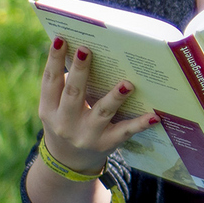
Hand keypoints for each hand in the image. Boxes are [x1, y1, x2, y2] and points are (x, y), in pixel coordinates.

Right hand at [37, 37, 158, 174]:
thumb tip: (87, 52)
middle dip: (80, 72)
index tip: (61, 39)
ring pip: (101, 112)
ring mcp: (86, 134)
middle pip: (73, 93)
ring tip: (127, 84)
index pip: (50, 81)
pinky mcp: (106, 143)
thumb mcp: (56, 107)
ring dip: (114, 98)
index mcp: (49, 108)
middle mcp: (65, 122)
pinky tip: (154, 116)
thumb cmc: (67, 121)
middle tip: (87, 50)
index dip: (54, 59)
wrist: (69, 162)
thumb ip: (65, 85)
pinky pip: (125, 131)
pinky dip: (140, 124)